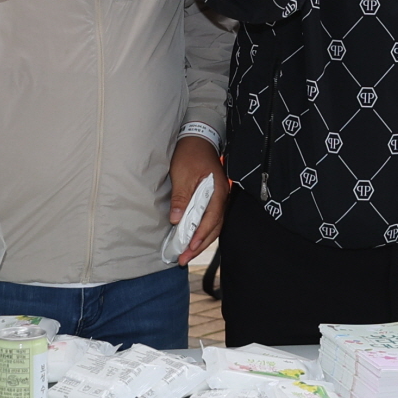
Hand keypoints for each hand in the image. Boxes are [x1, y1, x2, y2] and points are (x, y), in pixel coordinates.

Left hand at [167, 134, 229, 264]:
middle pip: (214, 227)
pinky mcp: (213, 198)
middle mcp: (221, 197)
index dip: (200, 236)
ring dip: (201, 240)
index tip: (189, 248)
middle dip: (200, 245)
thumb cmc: (190, 154)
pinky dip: (202, 231)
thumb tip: (176, 220)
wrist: (198, 138)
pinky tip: (194, 238)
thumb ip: (181, 198)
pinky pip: (211, 219)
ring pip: (214, 225)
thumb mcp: (182, 174)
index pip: (211, 220)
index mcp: (216, 191)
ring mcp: (219, 198)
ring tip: (188, 253)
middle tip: (185, 258)